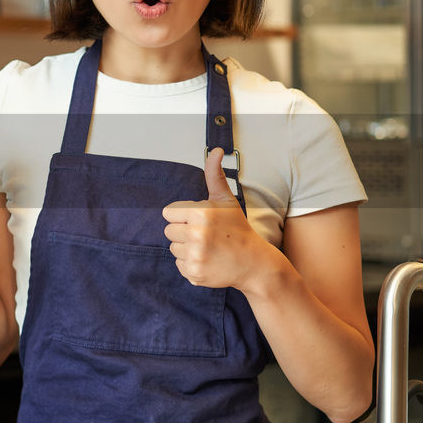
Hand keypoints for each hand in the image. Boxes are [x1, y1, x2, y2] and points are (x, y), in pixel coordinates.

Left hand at [162, 148, 271, 289]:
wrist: (253, 262)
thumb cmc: (236, 228)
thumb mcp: (225, 200)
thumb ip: (214, 174)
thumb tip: (215, 150)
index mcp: (199, 213)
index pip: (168, 213)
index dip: (182, 216)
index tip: (200, 221)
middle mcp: (196, 234)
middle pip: (169, 231)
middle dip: (184, 232)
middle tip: (206, 236)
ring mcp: (195, 255)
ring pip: (173, 248)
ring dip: (186, 248)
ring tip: (208, 248)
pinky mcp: (194, 273)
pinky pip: (179, 265)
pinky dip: (190, 264)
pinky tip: (208, 260)